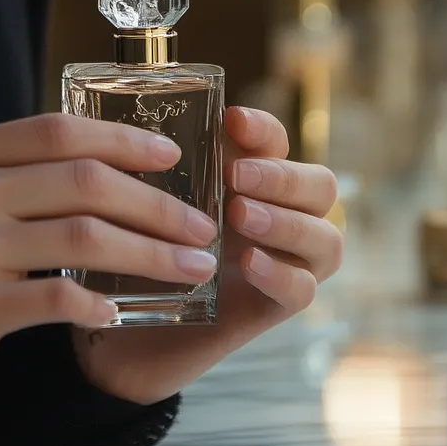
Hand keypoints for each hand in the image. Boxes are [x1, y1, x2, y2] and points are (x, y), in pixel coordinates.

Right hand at [0, 112, 223, 418]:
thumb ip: (0, 176)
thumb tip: (90, 167)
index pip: (56, 131)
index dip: (123, 139)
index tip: (172, 156)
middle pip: (83, 181)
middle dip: (156, 203)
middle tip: (201, 224)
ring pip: (84, 238)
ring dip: (149, 254)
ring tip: (192, 269)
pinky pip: (57, 298)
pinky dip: (99, 304)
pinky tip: (121, 313)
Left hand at [71, 105, 342, 406]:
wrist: (120, 325)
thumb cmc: (135, 248)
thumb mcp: (144, 200)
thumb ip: (157, 167)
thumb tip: (134, 124)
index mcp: (249, 178)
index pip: (277, 142)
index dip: (263, 127)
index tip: (230, 120)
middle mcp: (279, 215)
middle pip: (321, 186)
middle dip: (282, 176)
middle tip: (236, 177)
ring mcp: (284, 262)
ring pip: (326, 238)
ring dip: (287, 221)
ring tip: (241, 215)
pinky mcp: (274, 308)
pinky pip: (304, 290)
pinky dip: (281, 273)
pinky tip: (247, 262)